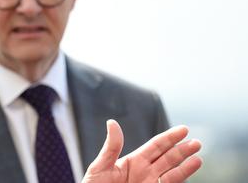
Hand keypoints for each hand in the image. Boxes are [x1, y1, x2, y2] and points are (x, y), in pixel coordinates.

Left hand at [83, 120, 201, 182]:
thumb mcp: (100, 166)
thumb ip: (111, 147)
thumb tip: (112, 122)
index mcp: (133, 161)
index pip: (156, 146)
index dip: (170, 137)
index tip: (184, 130)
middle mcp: (145, 172)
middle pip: (168, 159)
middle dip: (182, 151)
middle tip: (197, 142)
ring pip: (172, 175)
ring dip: (186, 167)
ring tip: (198, 159)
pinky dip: (180, 181)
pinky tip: (188, 175)